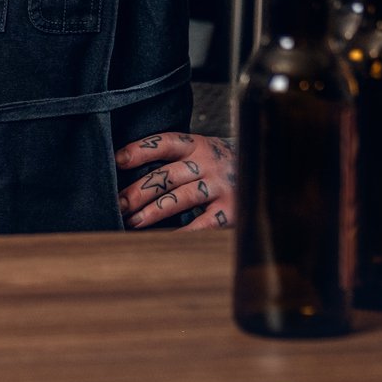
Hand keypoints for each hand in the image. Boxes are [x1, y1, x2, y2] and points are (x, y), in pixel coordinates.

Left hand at [116, 131, 236, 230]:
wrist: (264, 171)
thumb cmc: (219, 165)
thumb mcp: (201, 151)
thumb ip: (175, 158)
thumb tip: (129, 172)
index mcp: (196, 145)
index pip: (164, 143)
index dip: (139, 150)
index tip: (117, 161)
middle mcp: (208, 163)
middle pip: (166, 176)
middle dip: (138, 191)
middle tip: (118, 204)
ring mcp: (220, 186)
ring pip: (180, 199)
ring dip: (153, 212)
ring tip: (133, 222)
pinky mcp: (231, 210)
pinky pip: (202, 223)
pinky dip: (181, 232)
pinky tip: (163, 239)